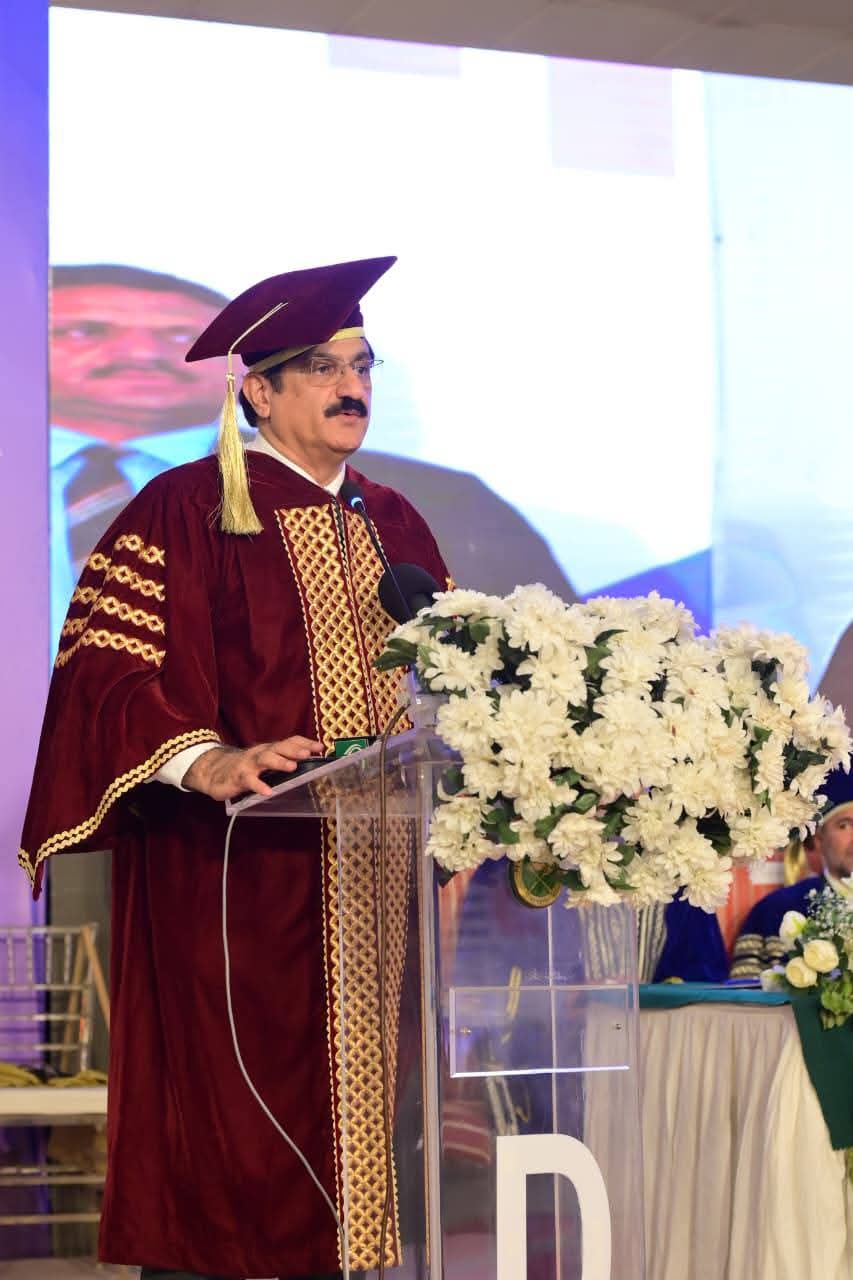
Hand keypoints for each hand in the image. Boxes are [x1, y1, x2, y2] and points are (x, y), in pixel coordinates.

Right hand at [182, 737, 323, 800]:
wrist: (214, 771)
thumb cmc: (246, 767)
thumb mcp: (265, 761)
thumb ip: (282, 760)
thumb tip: (309, 761)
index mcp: (270, 749)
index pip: (289, 741)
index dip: (305, 743)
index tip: (321, 747)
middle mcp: (260, 753)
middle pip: (278, 747)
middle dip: (294, 750)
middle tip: (308, 753)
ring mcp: (248, 764)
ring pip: (264, 759)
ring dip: (279, 762)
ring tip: (292, 767)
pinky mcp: (238, 777)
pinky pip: (249, 781)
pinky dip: (259, 786)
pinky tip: (268, 792)